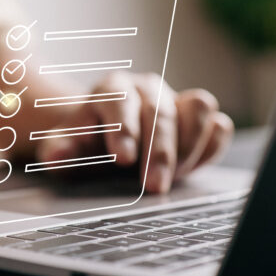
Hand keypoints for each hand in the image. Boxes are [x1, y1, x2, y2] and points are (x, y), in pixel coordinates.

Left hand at [36, 72, 232, 193]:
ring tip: (174, 178)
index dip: (123, 129)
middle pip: (161, 111)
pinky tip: (193, 168)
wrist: (104, 139)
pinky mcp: (198, 118)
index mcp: (112, 89)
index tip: (122, 158)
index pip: (120, 101)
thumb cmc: (84, 144)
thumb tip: (56, 155)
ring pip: (199, 108)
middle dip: (160, 151)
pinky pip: (218, 125)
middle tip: (154, 186)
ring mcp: (176, 100)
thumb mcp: (63, 148)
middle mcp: (147, 89)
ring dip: (190, 146)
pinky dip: (211, 146)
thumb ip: (59, 150)